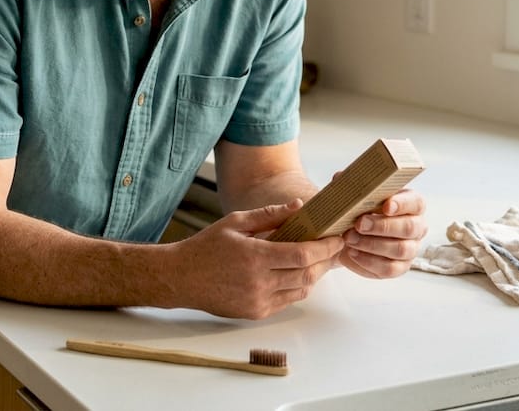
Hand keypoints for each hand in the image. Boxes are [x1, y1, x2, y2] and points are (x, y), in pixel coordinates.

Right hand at [170, 200, 344, 319]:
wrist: (181, 278)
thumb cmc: (206, 247)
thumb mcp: (235, 222)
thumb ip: (269, 214)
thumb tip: (298, 205)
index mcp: (255, 257)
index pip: (302, 254)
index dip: (324, 247)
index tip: (337, 238)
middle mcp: (259, 282)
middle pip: (307, 274)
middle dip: (326, 261)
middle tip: (334, 248)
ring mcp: (258, 301)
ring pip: (301, 290)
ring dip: (314, 275)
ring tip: (319, 259)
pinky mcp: (255, 313)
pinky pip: (287, 301)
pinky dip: (297, 287)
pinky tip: (297, 274)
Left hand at [337, 188, 426, 278]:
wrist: (350, 234)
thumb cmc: (359, 210)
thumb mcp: (355, 195)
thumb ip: (351, 185)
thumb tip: (340, 177)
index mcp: (411, 204)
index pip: (416, 203)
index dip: (402, 204)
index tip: (385, 205)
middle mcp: (416, 227)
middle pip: (409, 228)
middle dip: (382, 226)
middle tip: (358, 224)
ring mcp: (410, 249)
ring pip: (400, 249)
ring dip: (372, 244)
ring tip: (350, 239)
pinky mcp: (399, 267)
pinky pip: (389, 269)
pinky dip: (368, 261)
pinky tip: (353, 253)